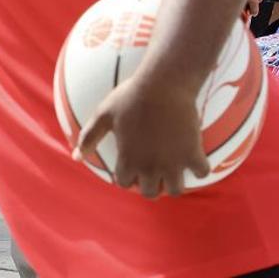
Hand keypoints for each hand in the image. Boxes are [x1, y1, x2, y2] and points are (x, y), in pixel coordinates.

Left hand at [75, 73, 207, 197]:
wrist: (163, 84)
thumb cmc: (130, 97)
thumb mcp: (103, 115)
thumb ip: (89, 137)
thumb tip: (76, 157)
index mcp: (128, 159)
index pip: (124, 183)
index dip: (126, 175)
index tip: (130, 166)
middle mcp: (150, 166)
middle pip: (150, 193)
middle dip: (149, 185)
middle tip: (152, 171)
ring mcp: (173, 162)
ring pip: (175, 190)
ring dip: (173, 182)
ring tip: (171, 168)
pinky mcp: (193, 153)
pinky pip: (202, 172)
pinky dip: (199, 168)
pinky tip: (193, 155)